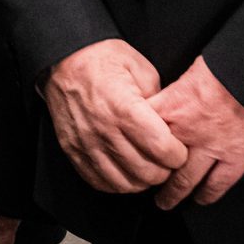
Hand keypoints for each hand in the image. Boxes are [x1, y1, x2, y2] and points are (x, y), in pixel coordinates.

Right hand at [43, 39, 187, 194]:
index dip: (178, 155)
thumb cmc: (103, 60)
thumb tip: (173, 126)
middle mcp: (104, 130)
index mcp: (125, 108)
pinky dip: (117, 183)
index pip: (162, 149)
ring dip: (142, 180)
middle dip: (164, 171)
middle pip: (146, 172)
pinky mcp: (72, 150)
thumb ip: (161, 101)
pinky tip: (125, 172)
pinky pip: (99, 182)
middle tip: (166, 160)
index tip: (179, 150)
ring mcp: (86, 143)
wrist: (64, 59)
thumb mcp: (142, 68)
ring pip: (124, 183)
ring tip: (147, 167)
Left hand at [147, 58, 243, 208]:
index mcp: (172, 108)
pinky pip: (218, 184)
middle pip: (159, 162)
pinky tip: (201, 200)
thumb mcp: (190, 72)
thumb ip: (175, 92)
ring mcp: (212, 148)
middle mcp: (187, 132)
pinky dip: (208, 195)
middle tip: (142, 185)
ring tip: (165, 202)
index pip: (141, 132)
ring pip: (186, 181)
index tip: (128, 151)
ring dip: (174, 194)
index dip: (133, 143)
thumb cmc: (227, 66)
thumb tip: (164, 99)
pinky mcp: (237, 158)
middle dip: (150, 177)